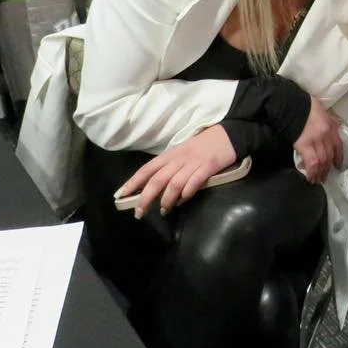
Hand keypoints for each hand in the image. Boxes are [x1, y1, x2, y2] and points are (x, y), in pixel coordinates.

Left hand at [117, 125, 236, 218]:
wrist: (228, 134)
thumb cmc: (203, 145)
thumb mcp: (181, 153)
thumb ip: (170, 168)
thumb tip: (157, 190)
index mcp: (170, 155)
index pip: (146, 169)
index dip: (132, 183)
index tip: (120, 196)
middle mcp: (178, 159)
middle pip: (157, 179)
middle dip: (145, 197)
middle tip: (139, 213)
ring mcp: (193, 163)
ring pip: (174, 183)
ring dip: (166, 199)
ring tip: (164, 211)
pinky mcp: (208, 166)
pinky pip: (194, 181)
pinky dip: (186, 193)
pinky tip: (183, 201)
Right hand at [294, 95, 343, 183]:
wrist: (291, 104)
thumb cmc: (305, 106)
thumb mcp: (323, 111)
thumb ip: (330, 121)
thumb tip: (336, 126)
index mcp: (331, 127)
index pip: (339, 145)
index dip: (339, 157)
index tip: (337, 166)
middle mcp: (326, 135)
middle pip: (329, 156)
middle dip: (327, 169)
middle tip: (324, 178)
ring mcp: (316, 141)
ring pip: (322, 161)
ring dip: (320, 173)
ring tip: (316, 180)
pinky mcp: (304, 145)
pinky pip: (311, 162)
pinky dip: (312, 171)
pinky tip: (309, 177)